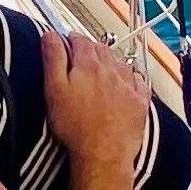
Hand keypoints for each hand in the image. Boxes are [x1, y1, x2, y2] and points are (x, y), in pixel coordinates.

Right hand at [40, 33, 150, 189]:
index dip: (71, 39)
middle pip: (101, 49)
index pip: (80, 40)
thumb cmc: (76, 127)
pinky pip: (138, 81)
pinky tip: (125, 83)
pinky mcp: (139, 102)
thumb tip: (51, 36)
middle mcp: (112, 71)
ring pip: (120, 62)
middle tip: (80, 56)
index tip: (67, 41)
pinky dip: (131, 77)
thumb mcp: (54, 90)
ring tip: (100, 69)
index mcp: (89, 65)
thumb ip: (53, 59)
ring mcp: (128, 86)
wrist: (103, 154)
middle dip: (90, 49)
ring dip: (109, 61)